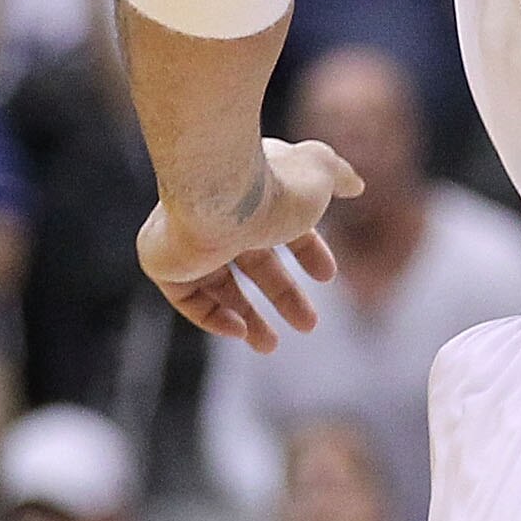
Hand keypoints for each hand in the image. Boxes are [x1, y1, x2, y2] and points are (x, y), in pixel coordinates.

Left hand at [137, 137, 364, 349]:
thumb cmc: (272, 184)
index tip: (328, 276)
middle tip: (308, 325)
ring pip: (219, 286)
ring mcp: (188, 238)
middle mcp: (219, 213)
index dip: (307, 251)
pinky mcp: (164, 262)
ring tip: (270, 347)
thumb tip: (356, 185)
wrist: (218, 195)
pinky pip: (187, 298)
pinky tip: (239, 332)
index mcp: (252, 191)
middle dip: (284, 296)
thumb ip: (339, 176)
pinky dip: (213, 318)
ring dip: (248, 318)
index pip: (281, 226)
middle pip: (254, 262)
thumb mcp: (321, 174)